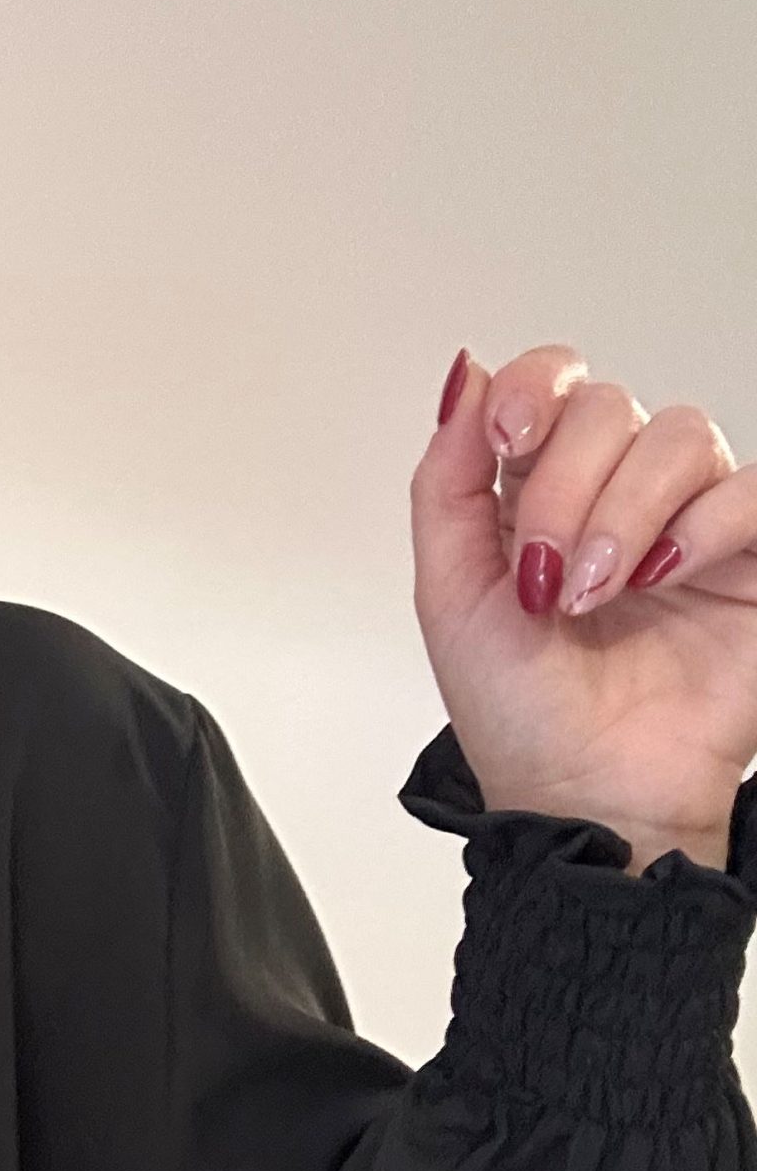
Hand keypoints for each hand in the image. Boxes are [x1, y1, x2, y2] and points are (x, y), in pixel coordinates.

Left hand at [409, 344, 756, 874]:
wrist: (584, 794)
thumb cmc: (521, 717)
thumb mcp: (450, 598)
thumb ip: (445, 485)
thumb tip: (462, 376)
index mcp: (539, 494)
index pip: (551, 385)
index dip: (531, 389)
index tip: (505, 439)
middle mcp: (617, 494)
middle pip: (608, 407)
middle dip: (565, 487)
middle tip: (545, 576)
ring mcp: (688, 521)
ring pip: (679, 436)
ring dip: (623, 513)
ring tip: (594, 596)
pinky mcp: (751, 558)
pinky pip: (748, 490)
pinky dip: (699, 527)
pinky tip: (661, 579)